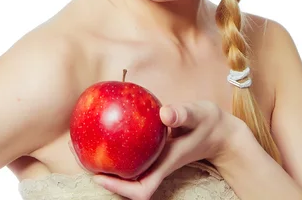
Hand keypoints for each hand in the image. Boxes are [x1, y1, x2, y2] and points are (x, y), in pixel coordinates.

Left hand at [88, 100, 246, 199]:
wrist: (221, 132)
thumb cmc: (209, 123)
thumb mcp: (199, 114)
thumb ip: (183, 114)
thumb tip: (164, 113)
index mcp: (166, 163)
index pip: (141, 189)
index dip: (119, 188)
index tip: (100, 176)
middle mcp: (157, 165)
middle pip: (128, 183)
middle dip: (103, 175)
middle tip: (81, 154)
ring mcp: (155, 160)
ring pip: (127, 170)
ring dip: (107, 162)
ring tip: (84, 144)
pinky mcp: (155, 151)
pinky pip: (132, 154)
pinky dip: (117, 147)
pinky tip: (106, 128)